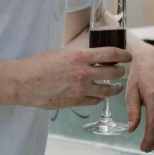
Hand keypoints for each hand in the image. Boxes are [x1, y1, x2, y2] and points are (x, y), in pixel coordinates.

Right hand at [15, 47, 131, 109]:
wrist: (25, 82)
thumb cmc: (41, 64)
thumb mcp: (63, 52)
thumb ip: (80, 56)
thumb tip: (93, 56)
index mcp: (80, 56)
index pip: (110, 53)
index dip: (123, 54)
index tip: (127, 55)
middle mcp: (83, 73)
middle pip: (113, 72)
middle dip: (120, 71)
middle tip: (121, 70)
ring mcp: (80, 89)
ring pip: (107, 90)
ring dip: (115, 88)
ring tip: (117, 87)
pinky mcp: (75, 102)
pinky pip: (95, 101)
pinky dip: (100, 98)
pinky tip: (100, 95)